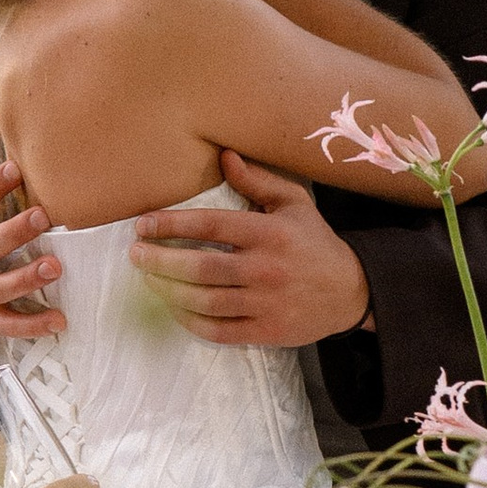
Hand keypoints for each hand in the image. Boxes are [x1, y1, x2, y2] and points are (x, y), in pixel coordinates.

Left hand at [134, 151, 371, 346]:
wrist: (351, 292)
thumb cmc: (314, 242)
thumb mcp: (294, 203)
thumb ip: (258, 180)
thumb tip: (224, 155)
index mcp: (269, 232)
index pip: (211, 226)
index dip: (171, 224)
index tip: (143, 225)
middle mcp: (266, 268)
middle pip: (201, 267)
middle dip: (160, 261)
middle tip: (135, 254)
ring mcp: (266, 303)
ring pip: (204, 301)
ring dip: (168, 291)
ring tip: (147, 280)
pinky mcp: (267, 331)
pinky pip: (218, 331)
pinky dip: (190, 322)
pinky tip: (174, 309)